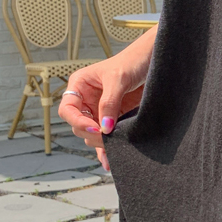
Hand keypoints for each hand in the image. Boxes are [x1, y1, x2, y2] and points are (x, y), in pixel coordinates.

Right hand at [57, 54, 146, 173]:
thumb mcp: (118, 79)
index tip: (96, 129)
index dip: (78, 122)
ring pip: (92, 134)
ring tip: (114, 152)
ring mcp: (100, 110)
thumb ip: (109, 102)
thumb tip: (104, 128)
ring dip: (101, 144)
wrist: (153, 60)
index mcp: (80, 85)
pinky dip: (108, 148)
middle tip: (109, 139)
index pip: (67, 109)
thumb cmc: (132, 60)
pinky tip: (110, 161)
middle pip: (78, 125)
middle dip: (92, 134)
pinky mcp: (115, 118)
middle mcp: (87, 99)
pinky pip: (107, 136)